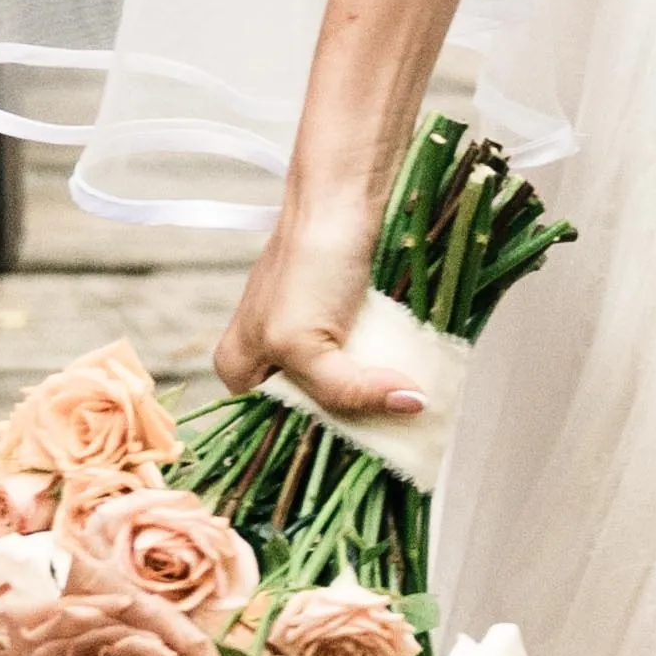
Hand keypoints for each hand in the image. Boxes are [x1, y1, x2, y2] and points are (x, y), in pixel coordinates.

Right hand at [215, 186, 438, 427]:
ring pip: (348, 390)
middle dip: (352, 424)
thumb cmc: (309, 261)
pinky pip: (371, 361)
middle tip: (394, 440)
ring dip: (378, 401)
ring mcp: (312, 338)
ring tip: (411, 416)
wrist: (346, 194)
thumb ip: (344, 390)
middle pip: (315, 413)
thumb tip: (409, 406)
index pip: (275, 432)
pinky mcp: (348, 320)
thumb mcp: (305, 343)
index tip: (357, 461)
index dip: (314, 446)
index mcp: (240, 370)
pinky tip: (415, 387)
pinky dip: (391, 372)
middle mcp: (270, 359)